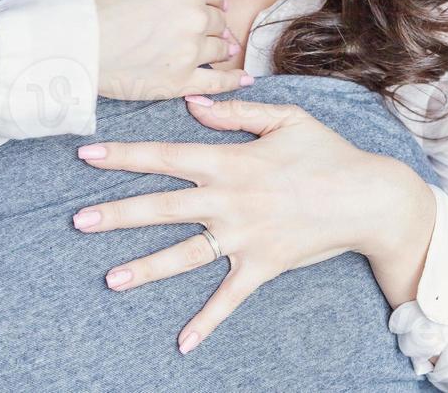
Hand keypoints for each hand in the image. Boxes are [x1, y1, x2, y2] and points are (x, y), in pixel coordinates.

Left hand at [70, 97, 435, 353]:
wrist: (370, 198)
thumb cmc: (327, 152)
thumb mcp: (285, 118)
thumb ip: (235, 112)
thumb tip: (193, 104)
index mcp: (230, 161)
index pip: (166, 156)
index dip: (124, 156)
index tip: (86, 155)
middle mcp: (229, 200)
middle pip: (163, 207)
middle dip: (117, 214)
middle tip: (78, 221)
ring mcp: (244, 237)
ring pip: (185, 255)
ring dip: (146, 269)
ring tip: (110, 280)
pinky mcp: (262, 266)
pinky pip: (229, 299)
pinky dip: (207, 322)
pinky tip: (182, 344)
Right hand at [77, 0, 247, 99]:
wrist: (64, 35)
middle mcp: (196, 17)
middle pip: (216, 16)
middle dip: (206, 16)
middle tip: (187, 19)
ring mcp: (189, 52)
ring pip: (217, 46)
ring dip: (215, 43)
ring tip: (211, 45)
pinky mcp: (177, 83)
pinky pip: (216, 82)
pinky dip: (231, 80)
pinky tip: (241, 79)